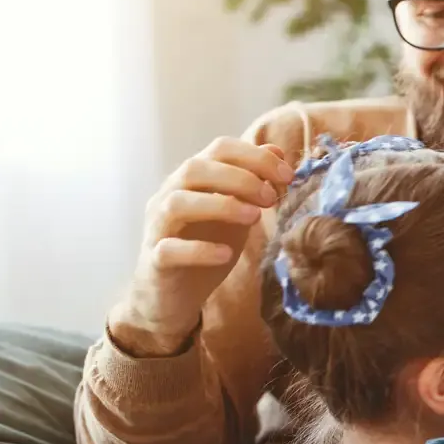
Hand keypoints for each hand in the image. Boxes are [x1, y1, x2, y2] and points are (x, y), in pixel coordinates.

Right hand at [114, 138, 294, 354]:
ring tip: (255, 218)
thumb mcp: (237, 211)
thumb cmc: (206, 245)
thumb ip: (252, 182)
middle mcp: (170, 195)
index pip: (220, 149)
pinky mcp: (155, 260)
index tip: (288, 176)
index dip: (256, 156)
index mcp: (193, 179)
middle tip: (272, 198)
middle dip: (240, 177)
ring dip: (220, 205)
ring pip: (177, 203)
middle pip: (195, 168)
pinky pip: (169, 249)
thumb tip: (278, 151)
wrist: (172, 295)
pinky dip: (199, 250)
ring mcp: (158, 227)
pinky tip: (226, 254)